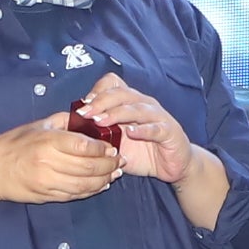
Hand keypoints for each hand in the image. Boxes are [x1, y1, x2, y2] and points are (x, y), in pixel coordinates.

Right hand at [0, 112, 125, 204]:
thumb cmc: (14, 143)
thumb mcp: (39, 125)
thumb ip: (66, 121)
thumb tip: (91, 118)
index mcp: (47, 141)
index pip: (83, 146)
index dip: (103, 149)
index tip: (114, 147)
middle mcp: (48, 162)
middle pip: (88, 167)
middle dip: (109, 165)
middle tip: (120, 161)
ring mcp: (47, 182)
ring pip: (84, 184)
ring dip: (104, 180)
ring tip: (115, 173)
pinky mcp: (46, 196)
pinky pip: (74, 195)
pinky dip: (91, 191)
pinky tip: (101, 185)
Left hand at [74, 72, 194, 184]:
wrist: (173, 164)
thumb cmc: (143, 151)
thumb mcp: (117, 141)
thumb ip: (100, 134)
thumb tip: (75, 131)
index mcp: (129, 102)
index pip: (113, 84)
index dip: (98, 90)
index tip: (82, 105)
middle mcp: (143, 104)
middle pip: (121, 94)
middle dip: (100, 102)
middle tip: (85, 114)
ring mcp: (157, 116)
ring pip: (136, 108)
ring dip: (116, 113)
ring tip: (101, 121)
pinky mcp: (169, 131)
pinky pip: (155, 127)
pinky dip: (143, 129)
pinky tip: (131, 132)